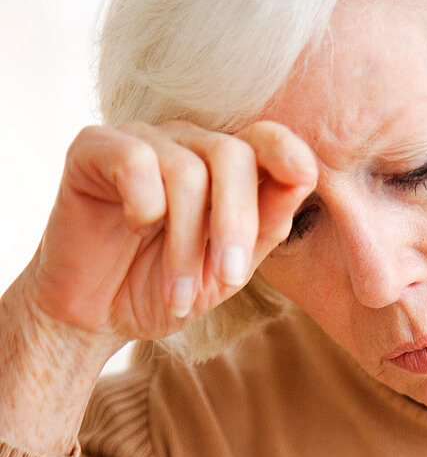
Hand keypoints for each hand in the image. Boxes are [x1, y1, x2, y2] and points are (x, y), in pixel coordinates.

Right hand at [21, 119, 317, 349]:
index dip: (288, 151)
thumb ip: (265, 226)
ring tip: (176, 292)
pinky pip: (135, 161)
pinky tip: (133, 227)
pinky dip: (143, 205)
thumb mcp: (228, 270)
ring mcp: (139, 139)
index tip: (302, 177)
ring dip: (185, 243)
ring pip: (186, 170)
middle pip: (231, 154)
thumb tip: (303, 176)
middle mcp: (184, 142)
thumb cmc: (164, 289)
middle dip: (235, 223)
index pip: (265, 138)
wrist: (97, 318)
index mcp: (223, 167)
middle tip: (228, 277)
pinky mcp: (94, 146)